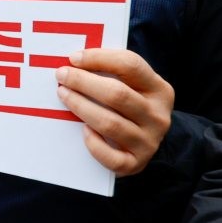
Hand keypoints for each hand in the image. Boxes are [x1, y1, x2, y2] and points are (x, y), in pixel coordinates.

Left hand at [56, 48, 173, 175]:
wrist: (144, 145)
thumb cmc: (127, 108)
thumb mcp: (132, 87)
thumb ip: (111, 73)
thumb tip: (74, 60)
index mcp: (160, 90)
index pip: (130, 66)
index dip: (99, 58)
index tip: (74, 58)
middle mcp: (158, 116)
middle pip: (118, 94)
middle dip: (84, 82)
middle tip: (61, 75)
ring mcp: (149, 142)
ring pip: (110, 123)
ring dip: (81, 107)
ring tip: (63, 95)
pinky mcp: (136, 164)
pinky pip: (111, 157)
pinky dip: (94, 144)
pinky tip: (83, 131)